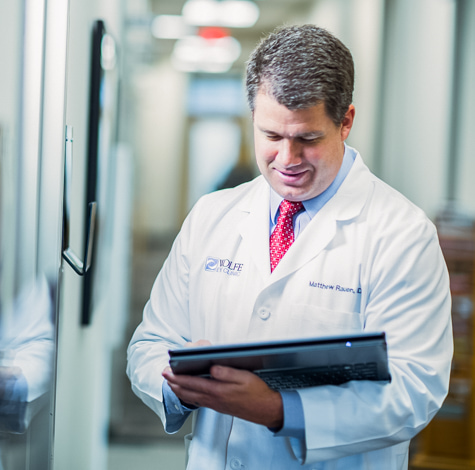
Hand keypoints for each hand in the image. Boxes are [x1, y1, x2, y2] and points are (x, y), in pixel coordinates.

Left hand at [162, 364, 282, 428]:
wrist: (265, 410)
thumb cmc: (256, 392)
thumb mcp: (244, 377)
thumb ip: (227, 372)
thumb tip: (212, 368)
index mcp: (218, 390)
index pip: (192, 383)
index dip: (178, 377)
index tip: (167, 371)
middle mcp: (214, 399)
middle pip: (188, 392)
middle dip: (174, 383)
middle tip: (164, 375)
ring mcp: (215, 405)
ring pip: (191, 398)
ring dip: (179, 390)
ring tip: (171, 383)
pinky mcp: (218, 407)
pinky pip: (198, 401)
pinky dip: (188, 396)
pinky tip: (188, 393)